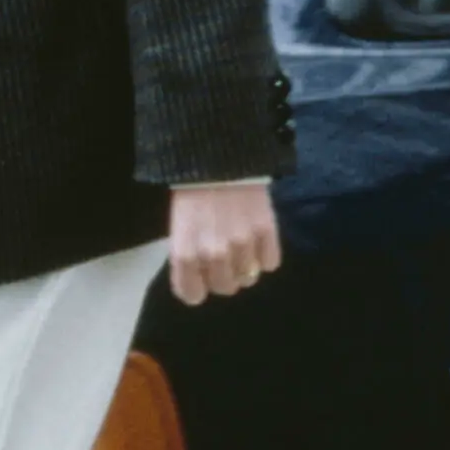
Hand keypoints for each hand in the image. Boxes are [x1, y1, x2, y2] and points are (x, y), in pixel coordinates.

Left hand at [167, 180, 281, 306]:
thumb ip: (187, 256)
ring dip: (245, 266)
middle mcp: (214, 254)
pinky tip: (258, 238)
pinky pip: (270, 263)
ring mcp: (242, 244)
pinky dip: (266, 254)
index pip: (193, 295)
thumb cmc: (192, 191)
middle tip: (223, 258)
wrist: (219, 154)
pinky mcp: (266, 231)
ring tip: (241, 245)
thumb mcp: (179, 225)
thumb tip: (199, 281)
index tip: (201, 279)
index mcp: (186, 252)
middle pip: (225, 288)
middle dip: (224, 277)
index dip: (197, 289)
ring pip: (248, 278)